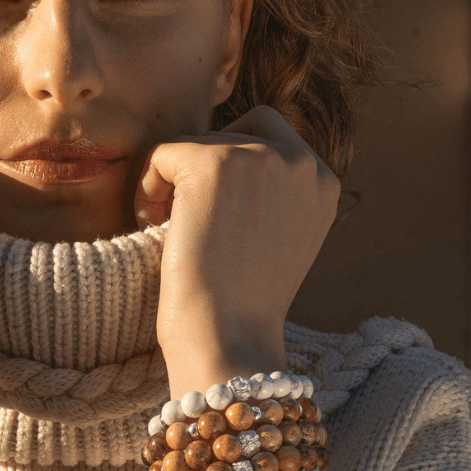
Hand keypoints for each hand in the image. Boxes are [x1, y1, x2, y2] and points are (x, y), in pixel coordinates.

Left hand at [135, 106, 339, 397]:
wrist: (228, 337)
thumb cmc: (242, 302)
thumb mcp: (279, 236)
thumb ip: (272, 192)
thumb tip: (229, 154)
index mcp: (323, 180)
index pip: (267, 135)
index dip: (229, 170)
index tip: (217, 220)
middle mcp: (300, 160)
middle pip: (228, 133)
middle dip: (200, 170)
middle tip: (184, 220)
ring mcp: (258, 156)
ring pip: (193, 145)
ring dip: (172, 183)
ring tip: (170, 229)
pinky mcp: (214, 161)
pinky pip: (162, 154)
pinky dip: (147, 187)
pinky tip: (154, 224)